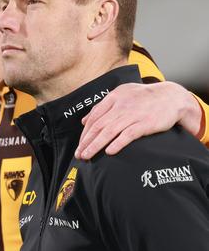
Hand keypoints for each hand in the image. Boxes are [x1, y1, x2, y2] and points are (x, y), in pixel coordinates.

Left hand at [75, 81, 201, 159]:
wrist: (172, 97)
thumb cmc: (144, 98)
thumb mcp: (121, 95)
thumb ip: (102, 107)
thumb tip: (84, 120)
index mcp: (113, 97)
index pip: (94, 117)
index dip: (85, 133)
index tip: (79, 145)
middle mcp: (121, 105)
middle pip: (98, 126)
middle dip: (86, 142)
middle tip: (78, 154)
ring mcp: (133, 114)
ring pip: (109, 131)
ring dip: (96, 145)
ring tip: (87, 156)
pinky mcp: (145, 123)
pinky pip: (128, 134)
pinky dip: (117, 143)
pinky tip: (109, 152)